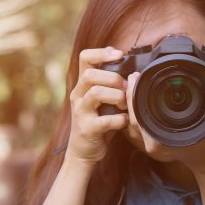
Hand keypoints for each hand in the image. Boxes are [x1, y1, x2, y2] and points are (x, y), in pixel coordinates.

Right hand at [64, 47, 128, 165]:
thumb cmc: (98, 122)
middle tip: (125, 89)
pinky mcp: (86, 129)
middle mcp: (78, 96)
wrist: (84, 151)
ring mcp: (80, 112)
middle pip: (91, 74)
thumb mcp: (102, 100)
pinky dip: (119, 120)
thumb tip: (126, 63)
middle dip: (113, 79)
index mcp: (82, 86)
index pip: (85, 58)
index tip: (119, 55)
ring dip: (116, 97)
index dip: (102, 53)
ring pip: (96, 93)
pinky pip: (104, 120)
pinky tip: (124, 122)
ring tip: (124, 105)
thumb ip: (110, 83)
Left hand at [124, 73, 204, 175]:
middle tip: (133, 76)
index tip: (136, 77)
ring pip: (134, 121)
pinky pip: (140, 123)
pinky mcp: (154, 139)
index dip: (134, 95)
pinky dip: (137, 109)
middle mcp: (155, 144)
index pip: (140, 116)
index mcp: (164, 141)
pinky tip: (139, 95)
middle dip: (130, 94)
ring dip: (132, 101)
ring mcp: (152, 143)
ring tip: (134, 82)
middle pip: (133, 117)